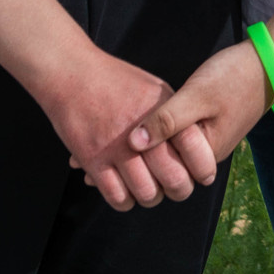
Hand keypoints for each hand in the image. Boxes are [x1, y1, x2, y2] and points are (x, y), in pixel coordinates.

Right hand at [41, 47, 209, 211]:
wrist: (71, 73)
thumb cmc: (114, 80)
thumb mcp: (153, 88)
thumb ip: (172, 115)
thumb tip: (194, 142)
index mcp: (163, 109)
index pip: (195, 147)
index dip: (202, 168)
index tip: (201, 176)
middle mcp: (144, 130)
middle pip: (174, 178)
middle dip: (179, 190)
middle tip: (175, 189)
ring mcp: (117, 147)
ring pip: (146, 193)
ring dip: (151, 197)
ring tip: (149, 190)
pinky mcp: (93, 160)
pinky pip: (117, 196)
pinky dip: (125, 201)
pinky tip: (126, 192)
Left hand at [127, 41, 273, 174]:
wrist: (267, 62)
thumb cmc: (234, 77)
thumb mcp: (197, 96)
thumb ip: (166, 120)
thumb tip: (133, 143)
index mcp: (206, 154)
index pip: (164, 169)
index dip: (141, 157)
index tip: (122, 137)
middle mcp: (207, 154)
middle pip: (168, 163)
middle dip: (146, 150)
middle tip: (129, 128)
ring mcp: (208, 141)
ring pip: (172, 149)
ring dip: (155, 137)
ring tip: (135, 121)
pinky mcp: (208, 127)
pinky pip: (180, 136)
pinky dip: (166, 127)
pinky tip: (154, 113)